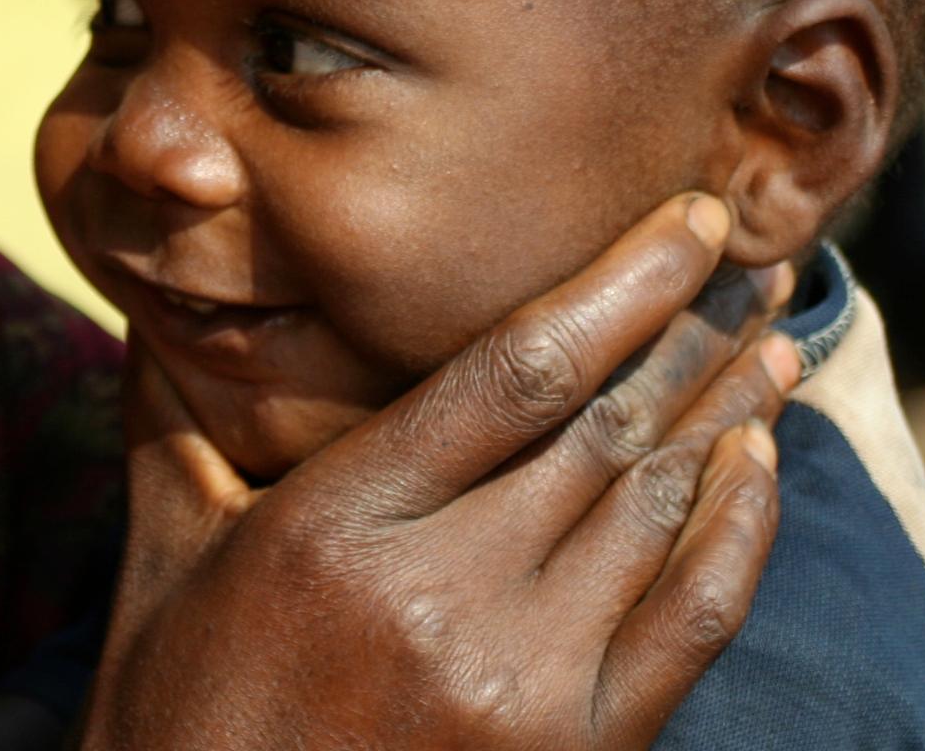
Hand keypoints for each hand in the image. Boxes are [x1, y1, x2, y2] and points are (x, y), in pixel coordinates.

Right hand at [82, 193, 801, 749]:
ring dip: (729, 416)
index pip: (512, 372)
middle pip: (604, 429)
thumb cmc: (176, 710)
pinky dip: (737, 533)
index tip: (682, 223)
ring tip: (767, 347)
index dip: (617, 285)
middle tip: (746, 260)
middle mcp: (438, 597)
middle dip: (691, 334)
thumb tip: (156, 308)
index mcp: (333, 529)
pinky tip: (755, 467)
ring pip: (657, 511)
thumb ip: (172, 423)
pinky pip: (694, 621)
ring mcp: (519, 684)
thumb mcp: (161, 554)